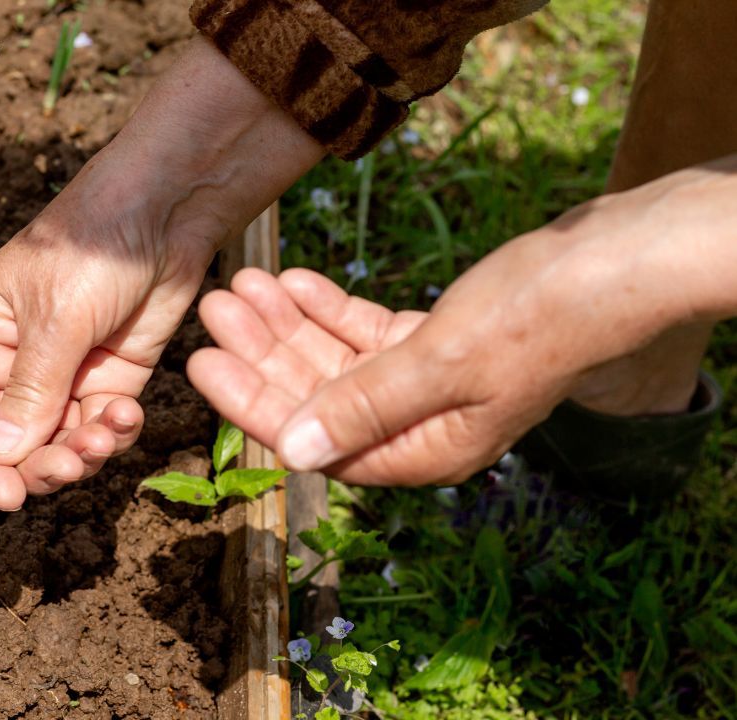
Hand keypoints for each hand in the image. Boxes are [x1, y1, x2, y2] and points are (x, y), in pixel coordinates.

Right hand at [0, 36, 325, 509]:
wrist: (163, 211)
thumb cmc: (91, 245)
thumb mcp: (56, 318)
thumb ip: (31, 391)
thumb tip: (1, 459)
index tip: (10, 498)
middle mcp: (12, 367)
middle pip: (11, 446)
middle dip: (40, 465)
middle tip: (73, 465)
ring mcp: (62, 377)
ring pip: (59, 446)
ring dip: (83, 454)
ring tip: (107, 434)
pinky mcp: (109, 381)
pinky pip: (101, 429)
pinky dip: (114, 434)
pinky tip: (129, 416)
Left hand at [189, 159, 736, 485]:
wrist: (612, 262)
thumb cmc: (539, 315)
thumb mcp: (444, 360)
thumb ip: (366, 404)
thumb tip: (296, 451)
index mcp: (424, 451)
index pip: (315, 437)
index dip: (253, 401)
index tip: (203, 364)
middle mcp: (419, 426)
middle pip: (317, 395)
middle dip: (262, 353)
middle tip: (215, 308)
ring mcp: (427, 384)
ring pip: (336, 359)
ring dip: (288, 324)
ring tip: (244, 283)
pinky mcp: (434, 343)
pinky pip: (364, 333)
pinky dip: (329, 309)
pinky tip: (293, 281)